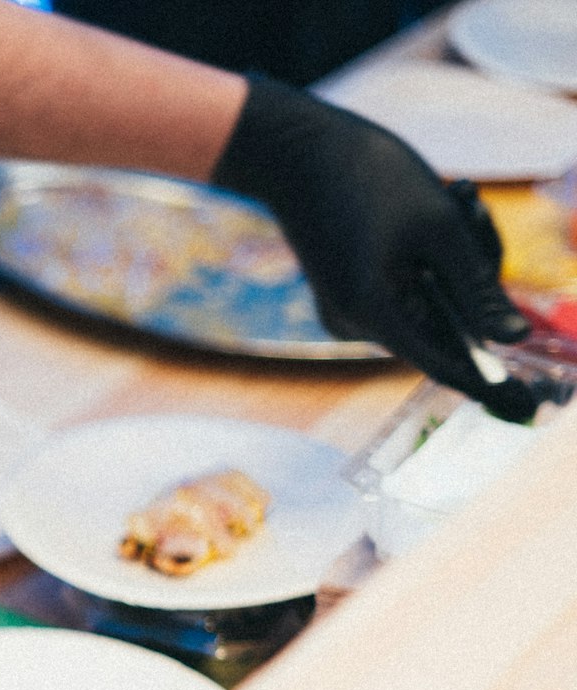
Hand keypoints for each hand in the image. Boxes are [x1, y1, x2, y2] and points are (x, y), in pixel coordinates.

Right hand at [212, 76, 539, 421]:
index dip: (489, 383)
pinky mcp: (349, 293)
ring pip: (429, 306)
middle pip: (442, 327)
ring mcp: (349, 309)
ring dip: (455, 262)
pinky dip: (430, 261)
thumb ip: (479, 289)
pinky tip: (430, 208)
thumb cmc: (368, 176)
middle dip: (474, 279)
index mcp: (373, 311)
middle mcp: (354, 322)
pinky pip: (407, 294)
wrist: (295, 148)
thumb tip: (516, 338)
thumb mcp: (441, 226)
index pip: (443, 363)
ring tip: (450, 194)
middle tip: (473, 207)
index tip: (525, 409)